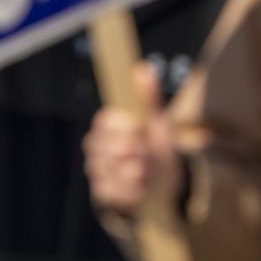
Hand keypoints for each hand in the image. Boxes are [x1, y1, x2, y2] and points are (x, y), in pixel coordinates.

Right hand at [83, 64, 182, 215]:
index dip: (128, 129)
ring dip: (140, 171)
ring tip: (146, 170)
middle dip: (138, 152)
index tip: (140, 132)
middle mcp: (96, 147)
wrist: (164, 183)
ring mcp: (97, 170)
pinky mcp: (101, 192)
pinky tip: (141, 185)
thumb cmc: (157, 148)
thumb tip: (144, 68)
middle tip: (147, 154)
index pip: (106, 122)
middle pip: (112, 147)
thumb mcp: (158, 122)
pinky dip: (134, 189)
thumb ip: (149, 97)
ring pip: (116, 169)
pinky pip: (116, 190)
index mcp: (106, 126)